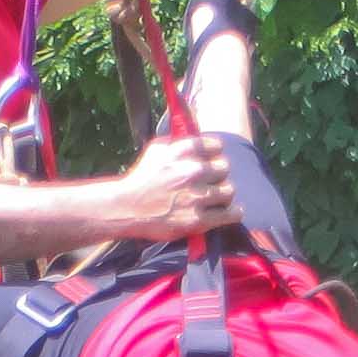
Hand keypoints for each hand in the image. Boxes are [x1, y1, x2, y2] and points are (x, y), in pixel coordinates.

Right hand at [121, 132, 239, 238]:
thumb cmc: (142, 179)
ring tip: (215, 199)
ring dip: (223, 195)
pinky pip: (231, 214)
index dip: (214, 155)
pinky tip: (227, 212)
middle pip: (225, 168)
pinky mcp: (198, 220)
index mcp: (182, 151)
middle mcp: (191, 171)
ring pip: (229, 191)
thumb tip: (200, 136)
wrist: (126, 209)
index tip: (210, 161)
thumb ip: (180, 142)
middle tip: (210, 183)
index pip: (217, 146)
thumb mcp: (157, 150)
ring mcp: (196, 196)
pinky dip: (232, 213)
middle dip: (218, 175)